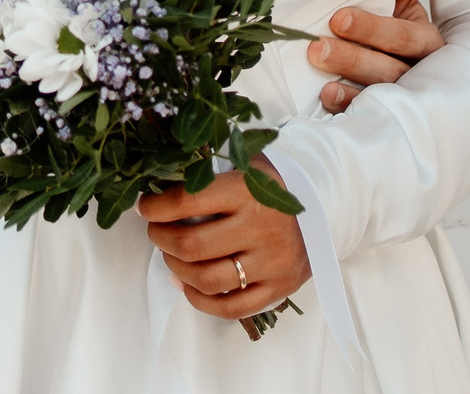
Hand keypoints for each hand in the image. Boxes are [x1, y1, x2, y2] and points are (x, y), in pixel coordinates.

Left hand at [138, 162, 308, 320]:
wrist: (324, 206)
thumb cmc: (269, 184)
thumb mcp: (242, 162)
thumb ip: (204, 166)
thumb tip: (156, 175)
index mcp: (247, 191)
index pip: (187, 201)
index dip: (156, 207)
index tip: (145, 207)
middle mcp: (260, 228)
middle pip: (191, 246)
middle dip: (161, 239)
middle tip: (156, 232)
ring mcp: (272, 262)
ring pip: (207, 280)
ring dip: (176, 268)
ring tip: (171, 256)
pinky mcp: (279, 289)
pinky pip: (230, 308)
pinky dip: (199, 300)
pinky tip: (186, 284)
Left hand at [313, 0, 441, 111]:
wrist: (372, 63)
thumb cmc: (384, 21)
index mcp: (423, 37)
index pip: (416, 20)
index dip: (399, 8)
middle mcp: (417, 65)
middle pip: (400, 48)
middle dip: (370, 33)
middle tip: (336, 20)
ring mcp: (399, 89)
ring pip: (383, 78)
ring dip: (352, 64)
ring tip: (319, 52)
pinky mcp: (378, 108)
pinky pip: (365, 108)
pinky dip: (347, 100)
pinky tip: (328, 92)